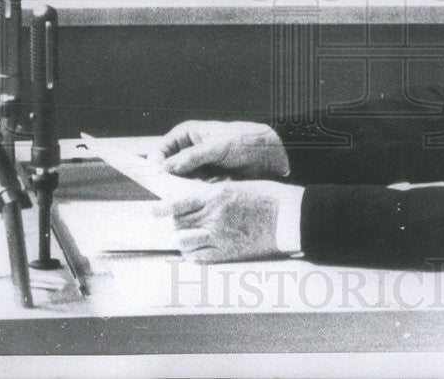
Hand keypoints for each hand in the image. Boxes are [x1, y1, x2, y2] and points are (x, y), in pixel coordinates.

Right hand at [149, 120, 289, 178]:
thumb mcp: (218, 146)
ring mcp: (198, 167)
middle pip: (170, 168)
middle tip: (182, 185)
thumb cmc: (245, 141)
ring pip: (182, 181)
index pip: (162, 148)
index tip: (157, 175)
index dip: (156, 161)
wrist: (270, 156)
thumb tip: (166, 167)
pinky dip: (203, 190)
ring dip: (192, 185)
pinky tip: (218, 184)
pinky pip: (196, 189)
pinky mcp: (208, 181)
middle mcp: (189, 150)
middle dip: (175, 178)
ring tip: (208, 181)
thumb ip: (192, 157)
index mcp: (188, 134)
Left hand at [154, 179, 301, 262]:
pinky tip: (196, 251)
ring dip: (183, 239)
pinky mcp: (228, 252)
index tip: (154, 211)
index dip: (163, 209)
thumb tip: (198, 200)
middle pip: (180, 223)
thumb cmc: (269, 198)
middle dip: (176, 223)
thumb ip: (216, 194)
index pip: (180, 204)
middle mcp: (214, 215)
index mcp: (217, 195)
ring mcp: (220, 236)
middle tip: (178, 223)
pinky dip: (193, 255)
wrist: (289, 216)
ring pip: (185, 241)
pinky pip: (199, 258)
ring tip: (186, 238)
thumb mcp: (239, 186)